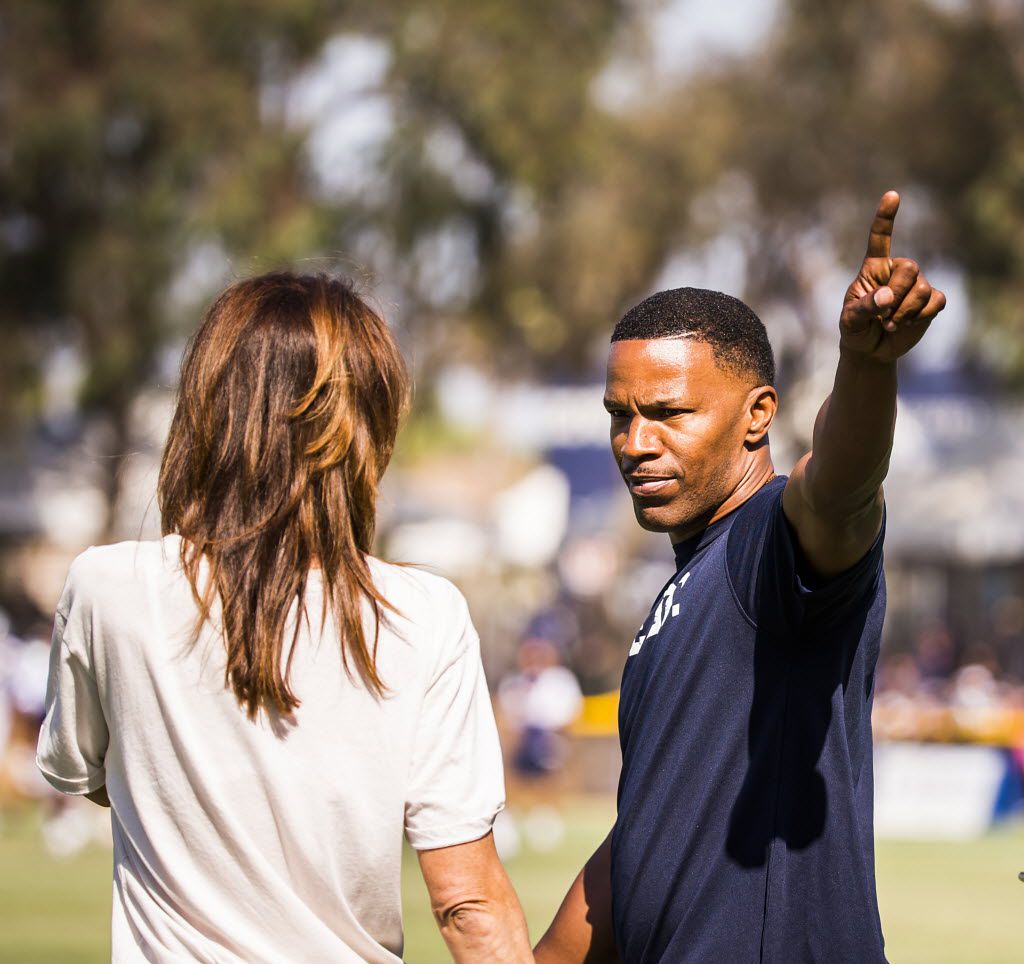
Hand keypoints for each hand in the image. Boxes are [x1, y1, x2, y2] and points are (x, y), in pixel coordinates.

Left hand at [840, 191, 945, 361]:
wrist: (870, 349)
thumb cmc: (855, 330)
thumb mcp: (850, 321)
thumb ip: (864, 308)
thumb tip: (887, 297)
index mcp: (873, 268)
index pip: (880, 238)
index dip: (886, 218)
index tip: (892, 195)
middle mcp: (897, 271)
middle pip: (910, 268)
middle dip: (898, 295)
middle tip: (883, 317)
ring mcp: (916, 285)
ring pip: (923, 289)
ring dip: (906, 312)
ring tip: (890, 324)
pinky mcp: (930, 301)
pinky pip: (937, 301)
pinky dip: (921, 316)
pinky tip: (908, 324)